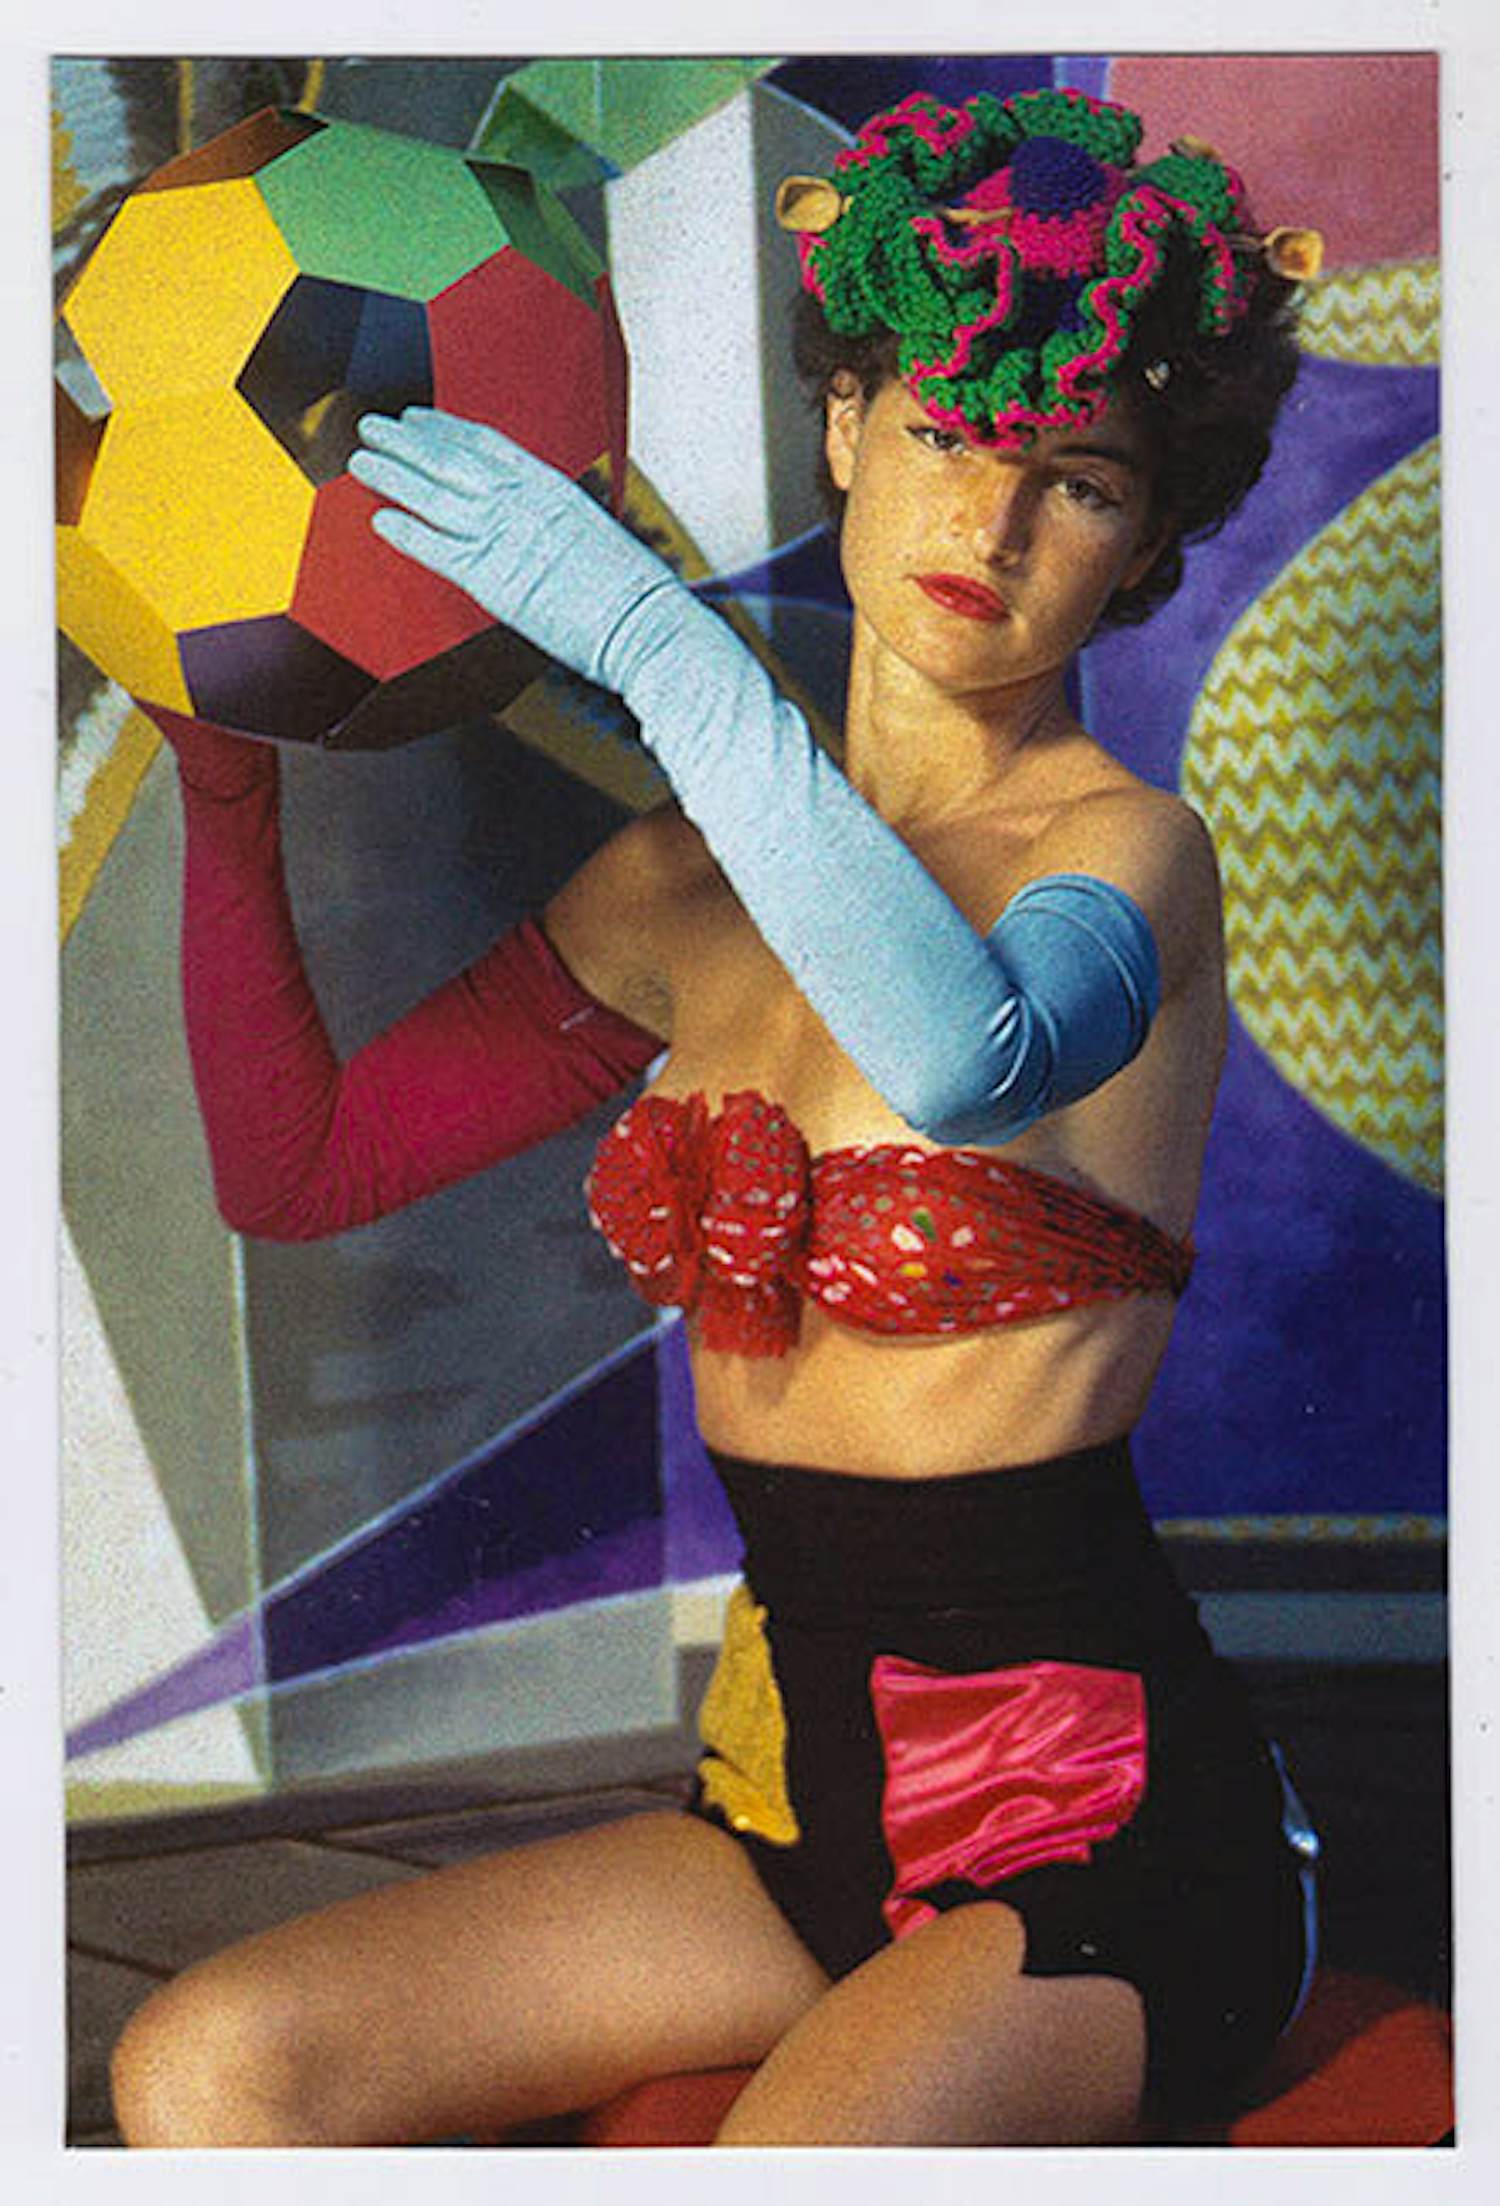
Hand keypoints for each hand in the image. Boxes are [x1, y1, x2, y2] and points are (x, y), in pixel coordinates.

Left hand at [350, 409, 680, 691]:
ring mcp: (506, 538)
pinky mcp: (492, 579)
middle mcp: (522, 503)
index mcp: (550, 486)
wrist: (645, 624)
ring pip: (433, 496)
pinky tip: (379, 519)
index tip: (416, 417)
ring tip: (360, 461)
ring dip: (392, 475)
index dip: (443, 428)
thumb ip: (556, 522)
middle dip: (405, 440)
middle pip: (450, 460)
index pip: (485, 444)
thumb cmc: (632, 593)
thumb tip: (539, 526)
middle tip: (370, 426)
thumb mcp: (594, 536)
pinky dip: (406, 531)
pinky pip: (436, 549)